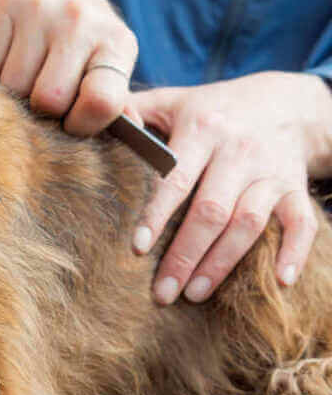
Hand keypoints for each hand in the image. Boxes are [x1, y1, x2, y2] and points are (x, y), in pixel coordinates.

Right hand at [0, 0, 137, 134]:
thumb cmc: (83, 40)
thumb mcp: (108, 66)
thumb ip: (116, 105)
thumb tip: (132, 136)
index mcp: (117, 42)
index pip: (101, 101)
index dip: (81, 125)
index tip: (72, 122)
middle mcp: (81, 19)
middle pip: (49, 99)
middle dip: (43, 110)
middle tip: (45, 97)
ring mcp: (41, 7)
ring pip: (12, 85)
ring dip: (14, 91)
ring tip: (27, 74)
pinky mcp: (6, 1)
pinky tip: (9, 56)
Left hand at [129, 72, 331, 304]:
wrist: (284, 102)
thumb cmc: (212, 109)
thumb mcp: (173, 100)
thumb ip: (134, 110)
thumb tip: (91, 118)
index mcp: (201, 129)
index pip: (175, 177)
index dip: (157, 213)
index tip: (137, 248)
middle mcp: (237, 151)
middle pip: (212, 210)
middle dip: (185, 255)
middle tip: (162, 292)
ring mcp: (270, 171)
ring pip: (249, 223)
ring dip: (223, 263)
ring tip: (194, 294)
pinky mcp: (295, 188)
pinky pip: (302, 223)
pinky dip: (294, 252)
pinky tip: (280, 282)